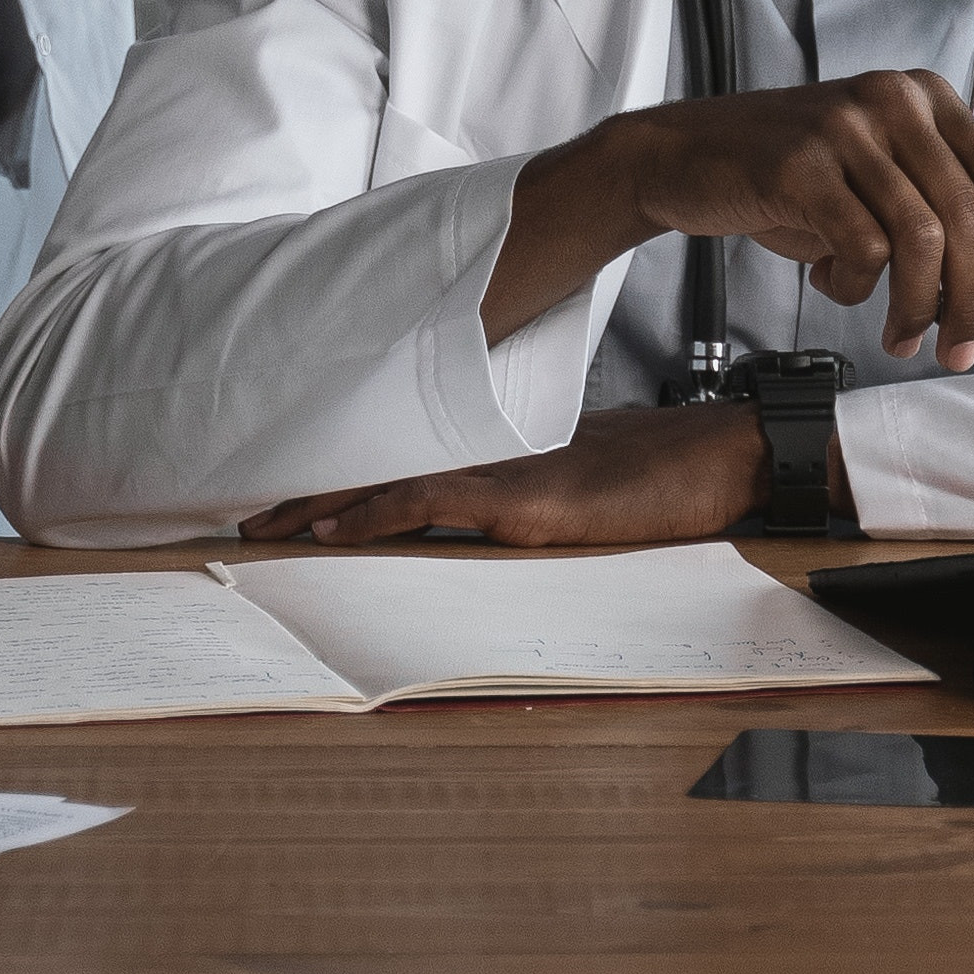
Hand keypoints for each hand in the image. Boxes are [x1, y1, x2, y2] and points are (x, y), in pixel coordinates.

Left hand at [239, 400, 821, 553]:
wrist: (725, 455)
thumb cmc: (672, 469)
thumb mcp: (587, 475)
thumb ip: (537, 486)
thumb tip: (500, 508)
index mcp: (504, 448)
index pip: (408, 455)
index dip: (348, 468)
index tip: (293, 484)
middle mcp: (493, 453)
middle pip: (383, 463)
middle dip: (312, 485)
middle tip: (248, 505)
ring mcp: (506, 475)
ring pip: (393, 482)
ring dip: (323, 501)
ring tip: (265, 521)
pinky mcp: (525, 503)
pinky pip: (433, 505)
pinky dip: (377, 512)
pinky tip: (333, 525)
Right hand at [482, 73, 973, 368]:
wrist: (682, 157)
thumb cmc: (784, 176)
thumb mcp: (873, 177)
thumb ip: (935, 211)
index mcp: (923, 98)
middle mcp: (892, 101)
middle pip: (969, 216)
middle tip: (960, 348)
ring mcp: (846, 128)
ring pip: (923, 241)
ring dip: (917, 307)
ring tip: (899, 332)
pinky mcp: (802, 165)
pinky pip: (862, 249)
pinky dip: (854, 287)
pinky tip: (830, 280)